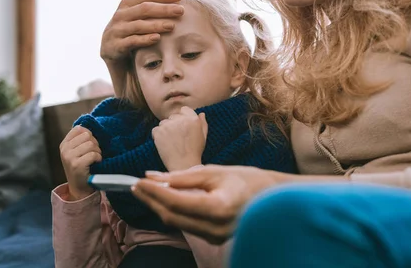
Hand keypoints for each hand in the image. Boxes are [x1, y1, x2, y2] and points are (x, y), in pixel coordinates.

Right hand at [59, 126, 101, 199]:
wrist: (79, 189)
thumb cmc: (82, 168)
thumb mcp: (77, 152)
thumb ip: (80, 139)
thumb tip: (88, 127)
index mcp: (64, 144)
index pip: (79, 128)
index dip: (89, 134)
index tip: (90, 144)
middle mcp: (64, 149)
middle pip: (87, 135)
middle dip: (95, 143)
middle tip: (94, 153)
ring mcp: (69, 157)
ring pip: (91, 144)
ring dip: (98, 151)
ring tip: (95, 159)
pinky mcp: (76, 165)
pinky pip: (93, 154)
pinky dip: (98, 158)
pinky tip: (96, 163)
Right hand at [100, 0, 184, 61]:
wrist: (112, 51)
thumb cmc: (128, 25)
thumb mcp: (134, 5)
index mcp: (127, 3)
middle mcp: (120, 15)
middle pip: (144, 9)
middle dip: (163, 9)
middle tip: (181, 11)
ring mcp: (116, 30)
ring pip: (138, 25)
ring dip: (156, 25)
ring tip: (172, 25)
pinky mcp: (114, 46)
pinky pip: (130, 42)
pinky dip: (143, 40)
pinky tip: (156, 38)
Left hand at [132, 165, 280, 243]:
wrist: (276, 199)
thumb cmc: (249, 180)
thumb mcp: (216, 172)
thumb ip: (183, 177)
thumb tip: (153, 177)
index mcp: (218, 208)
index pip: (176, 202)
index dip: (153, 192)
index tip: (137, 180)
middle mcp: (215, 228)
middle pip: (172, 217)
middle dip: (150, 200)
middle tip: (134, 185)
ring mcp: (215, 237)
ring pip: (177, 223)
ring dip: (158, 206)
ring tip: (145, 190)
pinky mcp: (214, 238)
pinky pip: (186, 225)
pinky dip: (172, 211)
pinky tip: (164, 198)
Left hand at [152, 106, 207, 171]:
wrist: (184, 166)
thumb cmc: (195, 152)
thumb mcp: (203, 137)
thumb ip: (203, 123)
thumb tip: (201, 113)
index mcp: (193, 119)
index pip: (184, 110)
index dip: (182, 118)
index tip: (182, 128)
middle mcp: (181, 120)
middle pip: (172, 117)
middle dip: (173, 125)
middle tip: (177, 139)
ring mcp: (169, 125)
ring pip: (163, 123)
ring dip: (165, 130)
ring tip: (172, 143)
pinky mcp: (159, 132)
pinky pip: (156, 130)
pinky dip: (158, 136)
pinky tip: (165, 145)